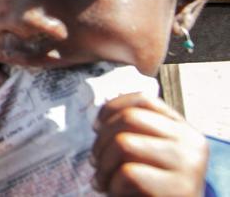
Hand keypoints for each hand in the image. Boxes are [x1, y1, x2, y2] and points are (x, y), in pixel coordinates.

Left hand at [91, 93, 207, 195]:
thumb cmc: (154, 187)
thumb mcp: (151, 154)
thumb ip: (137, 133)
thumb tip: (100, 120)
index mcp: (184, 130)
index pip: (144, 100)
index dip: (112, 108)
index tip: (96, 126)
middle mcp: (191, 143)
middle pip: (129, 118)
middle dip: (101, 140)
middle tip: (96, 160)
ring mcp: (187, 165)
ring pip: (124, 143)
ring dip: (103, 165)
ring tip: (102, 180)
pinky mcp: (179, 189)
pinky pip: (128, 174)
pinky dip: (112, 185)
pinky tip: (115, 192)